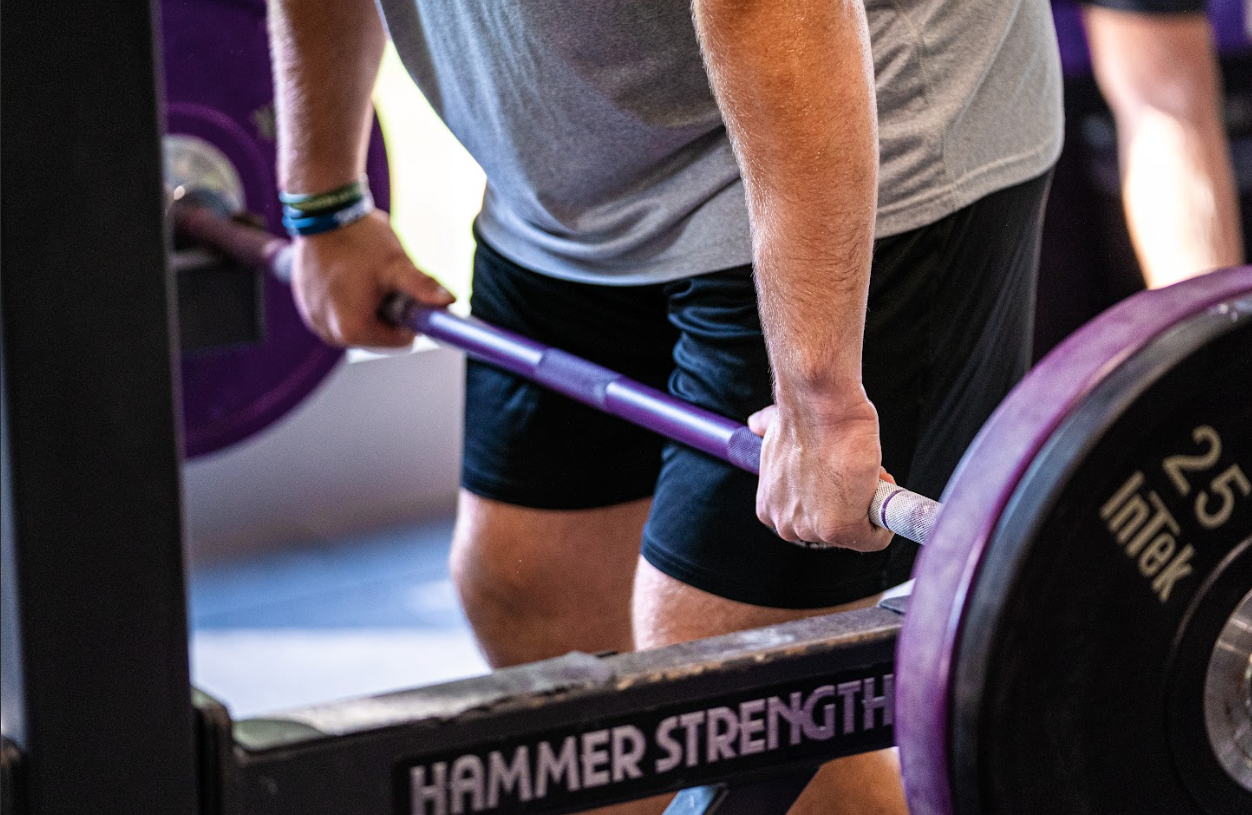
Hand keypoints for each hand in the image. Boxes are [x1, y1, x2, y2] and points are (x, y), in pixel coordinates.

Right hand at [291, 209, 454, 347]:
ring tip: (364, 275)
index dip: (410, 316)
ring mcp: (316, 322)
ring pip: (362, 324)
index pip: (401, 341)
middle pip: (380, 335)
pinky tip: (349, 275)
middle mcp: (331, 333)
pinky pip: (341, 314)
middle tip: (383, 280)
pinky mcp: (309, 309)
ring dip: (370, 306)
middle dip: (389, 311)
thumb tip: (449, 301)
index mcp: (354, 330)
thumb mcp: (395, 265)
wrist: (322, 214)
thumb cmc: (359, 239)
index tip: (404, 290)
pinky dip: (350, 300)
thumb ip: (422, 287)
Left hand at [748, 396, 894, 551]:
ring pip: (854, 530)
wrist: (820, 408)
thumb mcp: (776, 435)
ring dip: (868, 503)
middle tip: (855, 470)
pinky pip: (875, 538)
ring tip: (864, 472)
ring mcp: (811, 529)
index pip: (811, 515)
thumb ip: (771, 442)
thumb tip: (757, 422)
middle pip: (832, 524)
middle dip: (851, 501)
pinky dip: (887, 519)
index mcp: (770, 505)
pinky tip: (883, 489)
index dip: (833, 493)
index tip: (840, 471)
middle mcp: (784, 523)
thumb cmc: (805, 416)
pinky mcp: (838, 529)